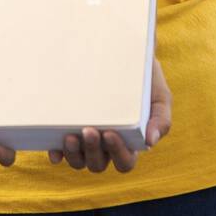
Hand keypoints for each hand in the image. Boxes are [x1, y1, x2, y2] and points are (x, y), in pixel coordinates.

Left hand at [46, 57, 171, 172]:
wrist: (124, 51)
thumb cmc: (145, 77)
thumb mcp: (160, 95)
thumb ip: (161, 119)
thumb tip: (150, 142)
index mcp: (130, 143)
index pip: (125, 162)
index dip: (117, 154)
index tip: (110, 133)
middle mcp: (106, 146)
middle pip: (98, 164)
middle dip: (92, 151)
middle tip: (89, 130)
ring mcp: (85, 139)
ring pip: (78, 161)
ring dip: (74, 155)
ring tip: (70, 136)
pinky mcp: (68, 128)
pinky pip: (59, 150)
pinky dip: (57, 153)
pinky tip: (54, 148)